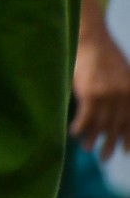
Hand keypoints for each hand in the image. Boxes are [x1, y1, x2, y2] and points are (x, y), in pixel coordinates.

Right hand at [74, 23, 129, 160]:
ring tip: (88, 150)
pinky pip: (86, 117)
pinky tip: (74, 134)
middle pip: (117, 127)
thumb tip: (123, 107)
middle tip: (106, 158)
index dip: (129, 138)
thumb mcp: (125, 73)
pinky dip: (80, 128)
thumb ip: (127, 91)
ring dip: (94, 140)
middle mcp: (123, 97)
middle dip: (112, 144)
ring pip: (101, 125)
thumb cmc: (106, 54)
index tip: (126, 151)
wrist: (92, 39)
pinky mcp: (90, 94)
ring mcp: (107, 96)